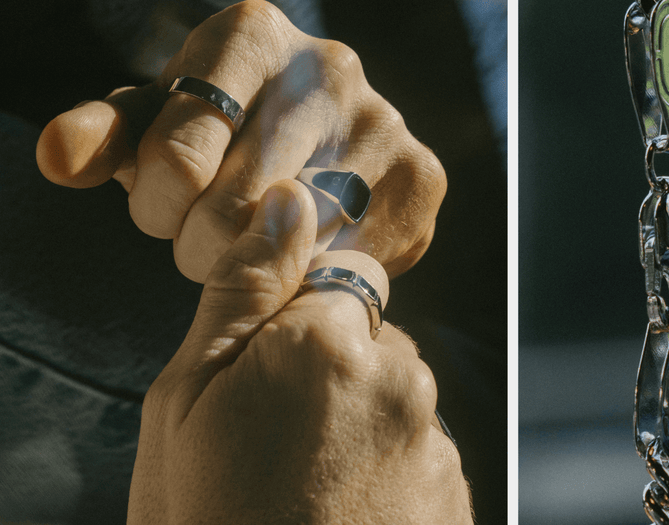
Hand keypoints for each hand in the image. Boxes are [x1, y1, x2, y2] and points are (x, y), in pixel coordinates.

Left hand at [36, 0, 444, 280]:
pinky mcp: (422, 177)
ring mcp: (385, 121)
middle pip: (235, 209)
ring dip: (263, 267)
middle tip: (211, 238)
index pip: (177, 159)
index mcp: (250, 34)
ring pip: (296, 244)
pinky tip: (307, 249)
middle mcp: (330, 66)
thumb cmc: (220, 132)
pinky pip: (349, 260)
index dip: (156, 209)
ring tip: (258, 246)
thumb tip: (57, 156)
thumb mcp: (154, 126)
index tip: (168, 210)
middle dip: (203, 245)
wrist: (315, 137)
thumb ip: (103, 139)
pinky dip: (319, 271)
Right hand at [127, 180, 470, 523]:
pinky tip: (341, 510)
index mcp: (328, 344)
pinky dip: (386, 467)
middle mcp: (402, 380)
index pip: (347, 270)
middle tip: (272, 439)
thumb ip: (245, 292)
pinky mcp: (456, 490)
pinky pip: (418, 449)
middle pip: (373, 336)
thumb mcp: (185, 405)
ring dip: (358, 422)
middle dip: (330, 366)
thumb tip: (289, 201)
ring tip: (304, 487)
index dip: (304, 310)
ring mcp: (436, 440)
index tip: (270, 362)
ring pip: (395, 396)